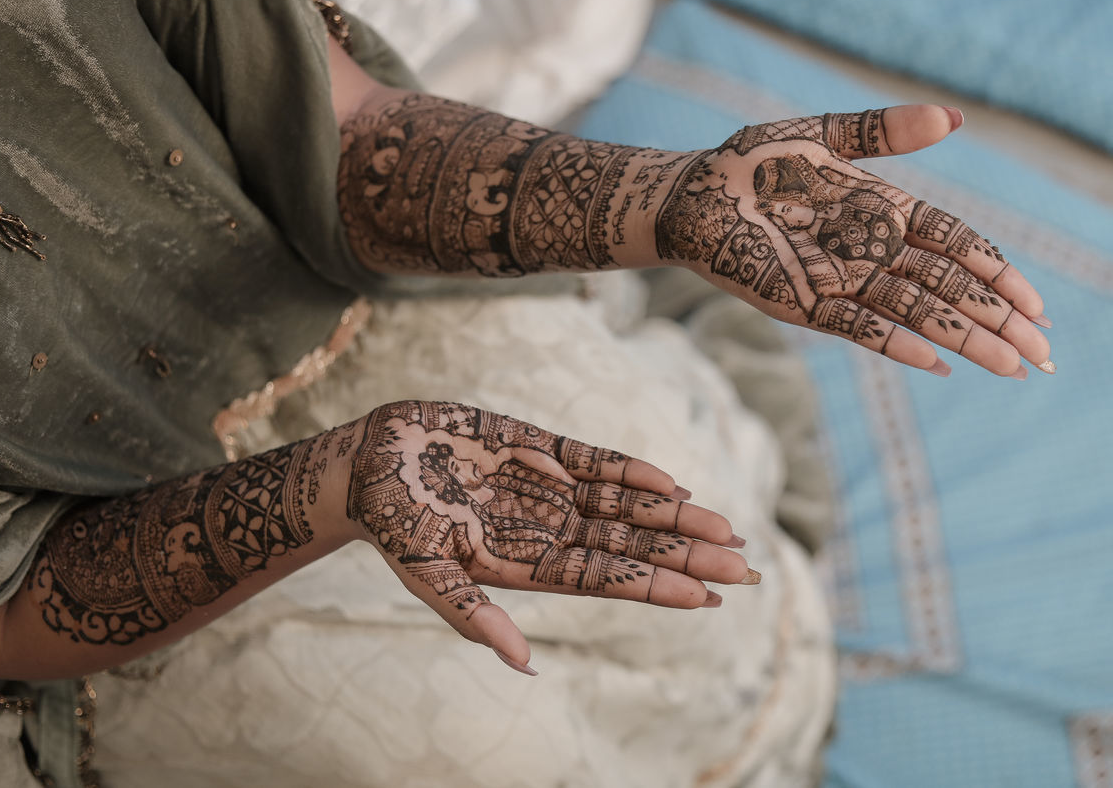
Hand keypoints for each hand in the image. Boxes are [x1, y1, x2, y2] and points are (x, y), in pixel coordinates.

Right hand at [341, 401, 751, 672]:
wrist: (366, 463)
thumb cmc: (391, 524)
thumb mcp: (427, 575)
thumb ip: (476, 618)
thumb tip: (526, 666)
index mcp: (526, 566)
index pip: (608, 581)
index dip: (658, 587)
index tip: (709, 596)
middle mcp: (546, 529)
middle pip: (630, 545)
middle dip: (687, 554)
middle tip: (746, 565)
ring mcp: (545, 488)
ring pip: (623, 504)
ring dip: (672, 514)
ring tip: (726, 525)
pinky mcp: (536, 446)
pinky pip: (593, 460)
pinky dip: (631, 469)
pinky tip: (669, 481)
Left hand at [655, 106, 1051, 376]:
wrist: (693, 191)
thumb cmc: (754, 160)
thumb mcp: (822, 135)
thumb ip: (884, 130)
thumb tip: (954, 117)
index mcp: (886, 210)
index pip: (958, 245)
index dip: (999, 273)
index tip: (1038, 304)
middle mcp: (873, 251)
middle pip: (950, 289)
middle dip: (998, 320)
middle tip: (1045, 353)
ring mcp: (843, 281)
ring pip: (918, 314)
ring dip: (964, 339)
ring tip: (1012, 366)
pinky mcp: (807, 305)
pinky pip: (861, 328)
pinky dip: (899, 344)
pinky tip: (940, 364)